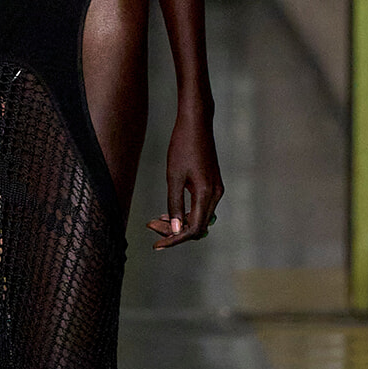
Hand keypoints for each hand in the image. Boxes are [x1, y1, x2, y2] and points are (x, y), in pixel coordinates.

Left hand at [147, 108, 223, 249]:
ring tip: (156, 220)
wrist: (196, 123)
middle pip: (197, 226)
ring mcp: (216, 189)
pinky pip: (201, 207)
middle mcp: (215, 194)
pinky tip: (169, 212)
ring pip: (199, 217)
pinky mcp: (212, 184)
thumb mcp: (173, 177)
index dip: (175, 239)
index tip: (158, 245)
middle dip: (174, 231)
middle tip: (151, 227)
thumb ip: (174, 204)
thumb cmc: (182, 146)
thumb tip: (176, 230)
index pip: (193, 228)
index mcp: (206, 193)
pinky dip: (185, 212)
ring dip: (179, 222)